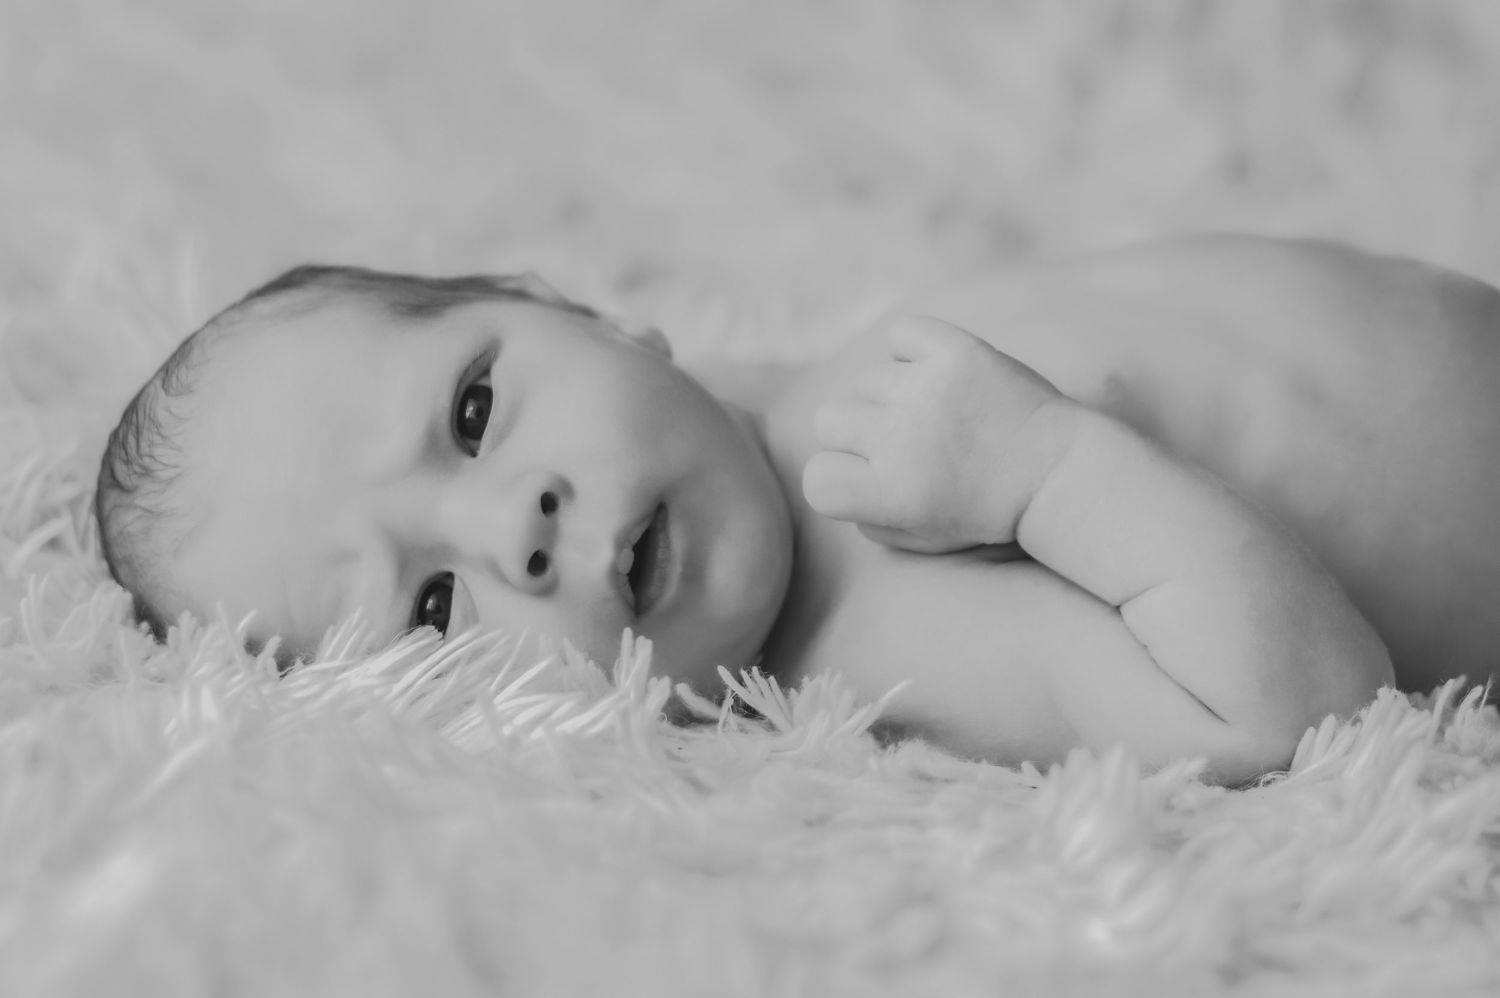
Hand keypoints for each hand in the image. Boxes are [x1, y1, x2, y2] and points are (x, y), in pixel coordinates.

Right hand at [802, 315, 1066, 552]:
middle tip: (905, 445)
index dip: (838, 478)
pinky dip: (910, 350)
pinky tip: (934, 374)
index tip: (872, 481)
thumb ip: (865, 514)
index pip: (816, 476)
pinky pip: (900, 334)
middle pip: (829, 419)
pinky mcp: (957, 352)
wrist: (1060, 475)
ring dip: (890, 397)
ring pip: (865, 379)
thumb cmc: (985, 510)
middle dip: (859, 435)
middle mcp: (902, 439)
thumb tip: (835, 467)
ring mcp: (928, 390)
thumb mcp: (920, 539)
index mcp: (891, 493)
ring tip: (934, 414)